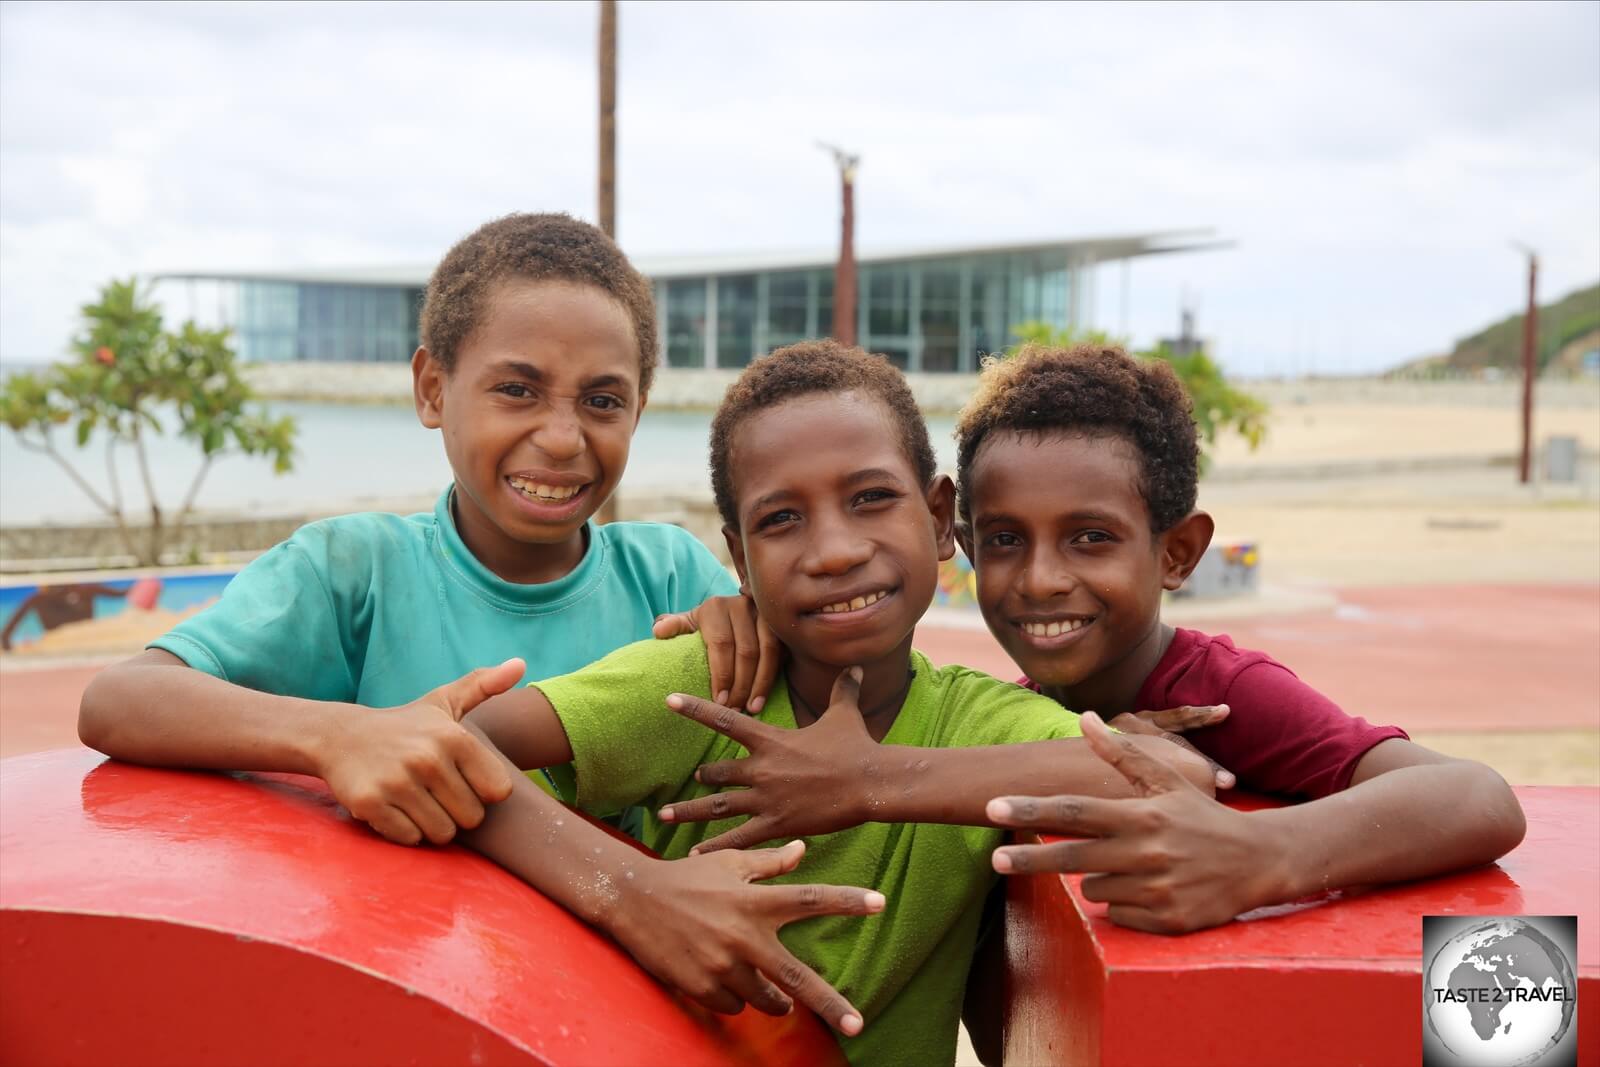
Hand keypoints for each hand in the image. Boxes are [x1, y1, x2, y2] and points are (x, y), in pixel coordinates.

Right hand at [318, 659, 522, 846]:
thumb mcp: (443, 702)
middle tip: (435, 793)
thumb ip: (484, 685)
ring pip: (442, 833)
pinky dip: (404, 831)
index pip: (498, 791)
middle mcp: (428, 759)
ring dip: (431, 825)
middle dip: (457, 812)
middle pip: (472, 818)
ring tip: (416, 801)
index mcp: (454, 737)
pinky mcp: (371, 803)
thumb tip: (521, 664)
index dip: (482, 791)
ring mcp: (398, 782)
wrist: (339, 735)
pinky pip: (409, 838)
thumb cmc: (403, 725)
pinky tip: (394, 808)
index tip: (461, 779)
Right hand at [608, 840, 881, 1034]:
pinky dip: (734, 996)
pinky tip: (719, 974)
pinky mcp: (701, 988)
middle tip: (856, 1024)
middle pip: (797, 978)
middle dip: (830, 1003)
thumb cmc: (685, 876)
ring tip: (757, 975)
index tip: (880, 903)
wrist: (632, 900)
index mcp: (754, 901)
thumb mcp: (727, 862)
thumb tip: (803, 851)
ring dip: (771, 996)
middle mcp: (743, 936)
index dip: (848, 901)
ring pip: (764, 1000)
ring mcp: (721, 966)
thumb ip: (769, 862)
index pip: (810, 899)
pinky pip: (733, 1006)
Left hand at [653, 593, 783, 712]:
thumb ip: (676, 627)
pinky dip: (772, 677)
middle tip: (734, 711)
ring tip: (751, 709)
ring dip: (759, 684)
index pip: (721, 644)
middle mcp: (742, 605)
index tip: (719, 702)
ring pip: (767, 652)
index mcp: (715, 607)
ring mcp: (765, 613)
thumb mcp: (691, 624)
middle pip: (745, 651)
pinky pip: (780, 653)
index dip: (721, 675)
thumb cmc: (708, 627)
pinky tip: (763, 697)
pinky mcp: (781, 624)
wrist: (737, 614)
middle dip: (740, 685)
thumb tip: (658, 631)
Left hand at [658, 667, 876, 851]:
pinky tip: (695, 856)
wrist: (870, 782)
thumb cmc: (857, 747)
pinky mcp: (777, 824)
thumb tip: (854, 667)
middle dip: (705, 777)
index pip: (724, 719)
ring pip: (718, 806)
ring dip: (690, 811)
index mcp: (771, 740)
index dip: (695, 708)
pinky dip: (715, 848)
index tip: (669, 700)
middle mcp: (762, 768)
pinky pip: (739, 838)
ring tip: (665, 816)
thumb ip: (842, 690)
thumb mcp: (845, 714)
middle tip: (695, 779)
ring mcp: (767, 798)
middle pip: (719, 772)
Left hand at [986, 711, 1288, 934]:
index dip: (1031, 809)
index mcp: (1140, 815)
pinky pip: (1119, 915)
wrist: (1259, 861)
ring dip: (1101, 879)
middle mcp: (1145, 852)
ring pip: (1094, 889)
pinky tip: (1152, 890)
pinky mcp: (1167, 920)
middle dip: (1029, 859)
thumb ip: (1121, 754)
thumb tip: (1084, 718)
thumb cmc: (1203, 817)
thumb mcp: (1167, 781)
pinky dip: (1126, 904)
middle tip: (995, 860)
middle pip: (1070, 857)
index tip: (994, 808)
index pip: (1075, 811)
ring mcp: (1156, 889)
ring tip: (1136, 867)